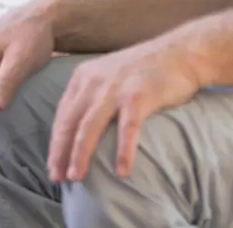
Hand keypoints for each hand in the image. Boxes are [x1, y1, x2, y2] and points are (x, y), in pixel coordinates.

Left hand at [47, 38, 202, 182]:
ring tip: (77, 177)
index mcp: (84, 77)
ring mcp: (115, 88)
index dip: (55, 143)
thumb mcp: (108, 76)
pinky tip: (121, 171)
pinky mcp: (138, 96)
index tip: (52, 167)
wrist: (180, 53)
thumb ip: (92, 96)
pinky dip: (123, 150)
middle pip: (70, 122)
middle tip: (57, 178)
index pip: (62, 115)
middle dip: (61, 152)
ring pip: (90, 126)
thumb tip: (79, 129)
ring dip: (81, 153)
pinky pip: (128, 128)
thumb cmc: (145, 70)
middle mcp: (94, 81)